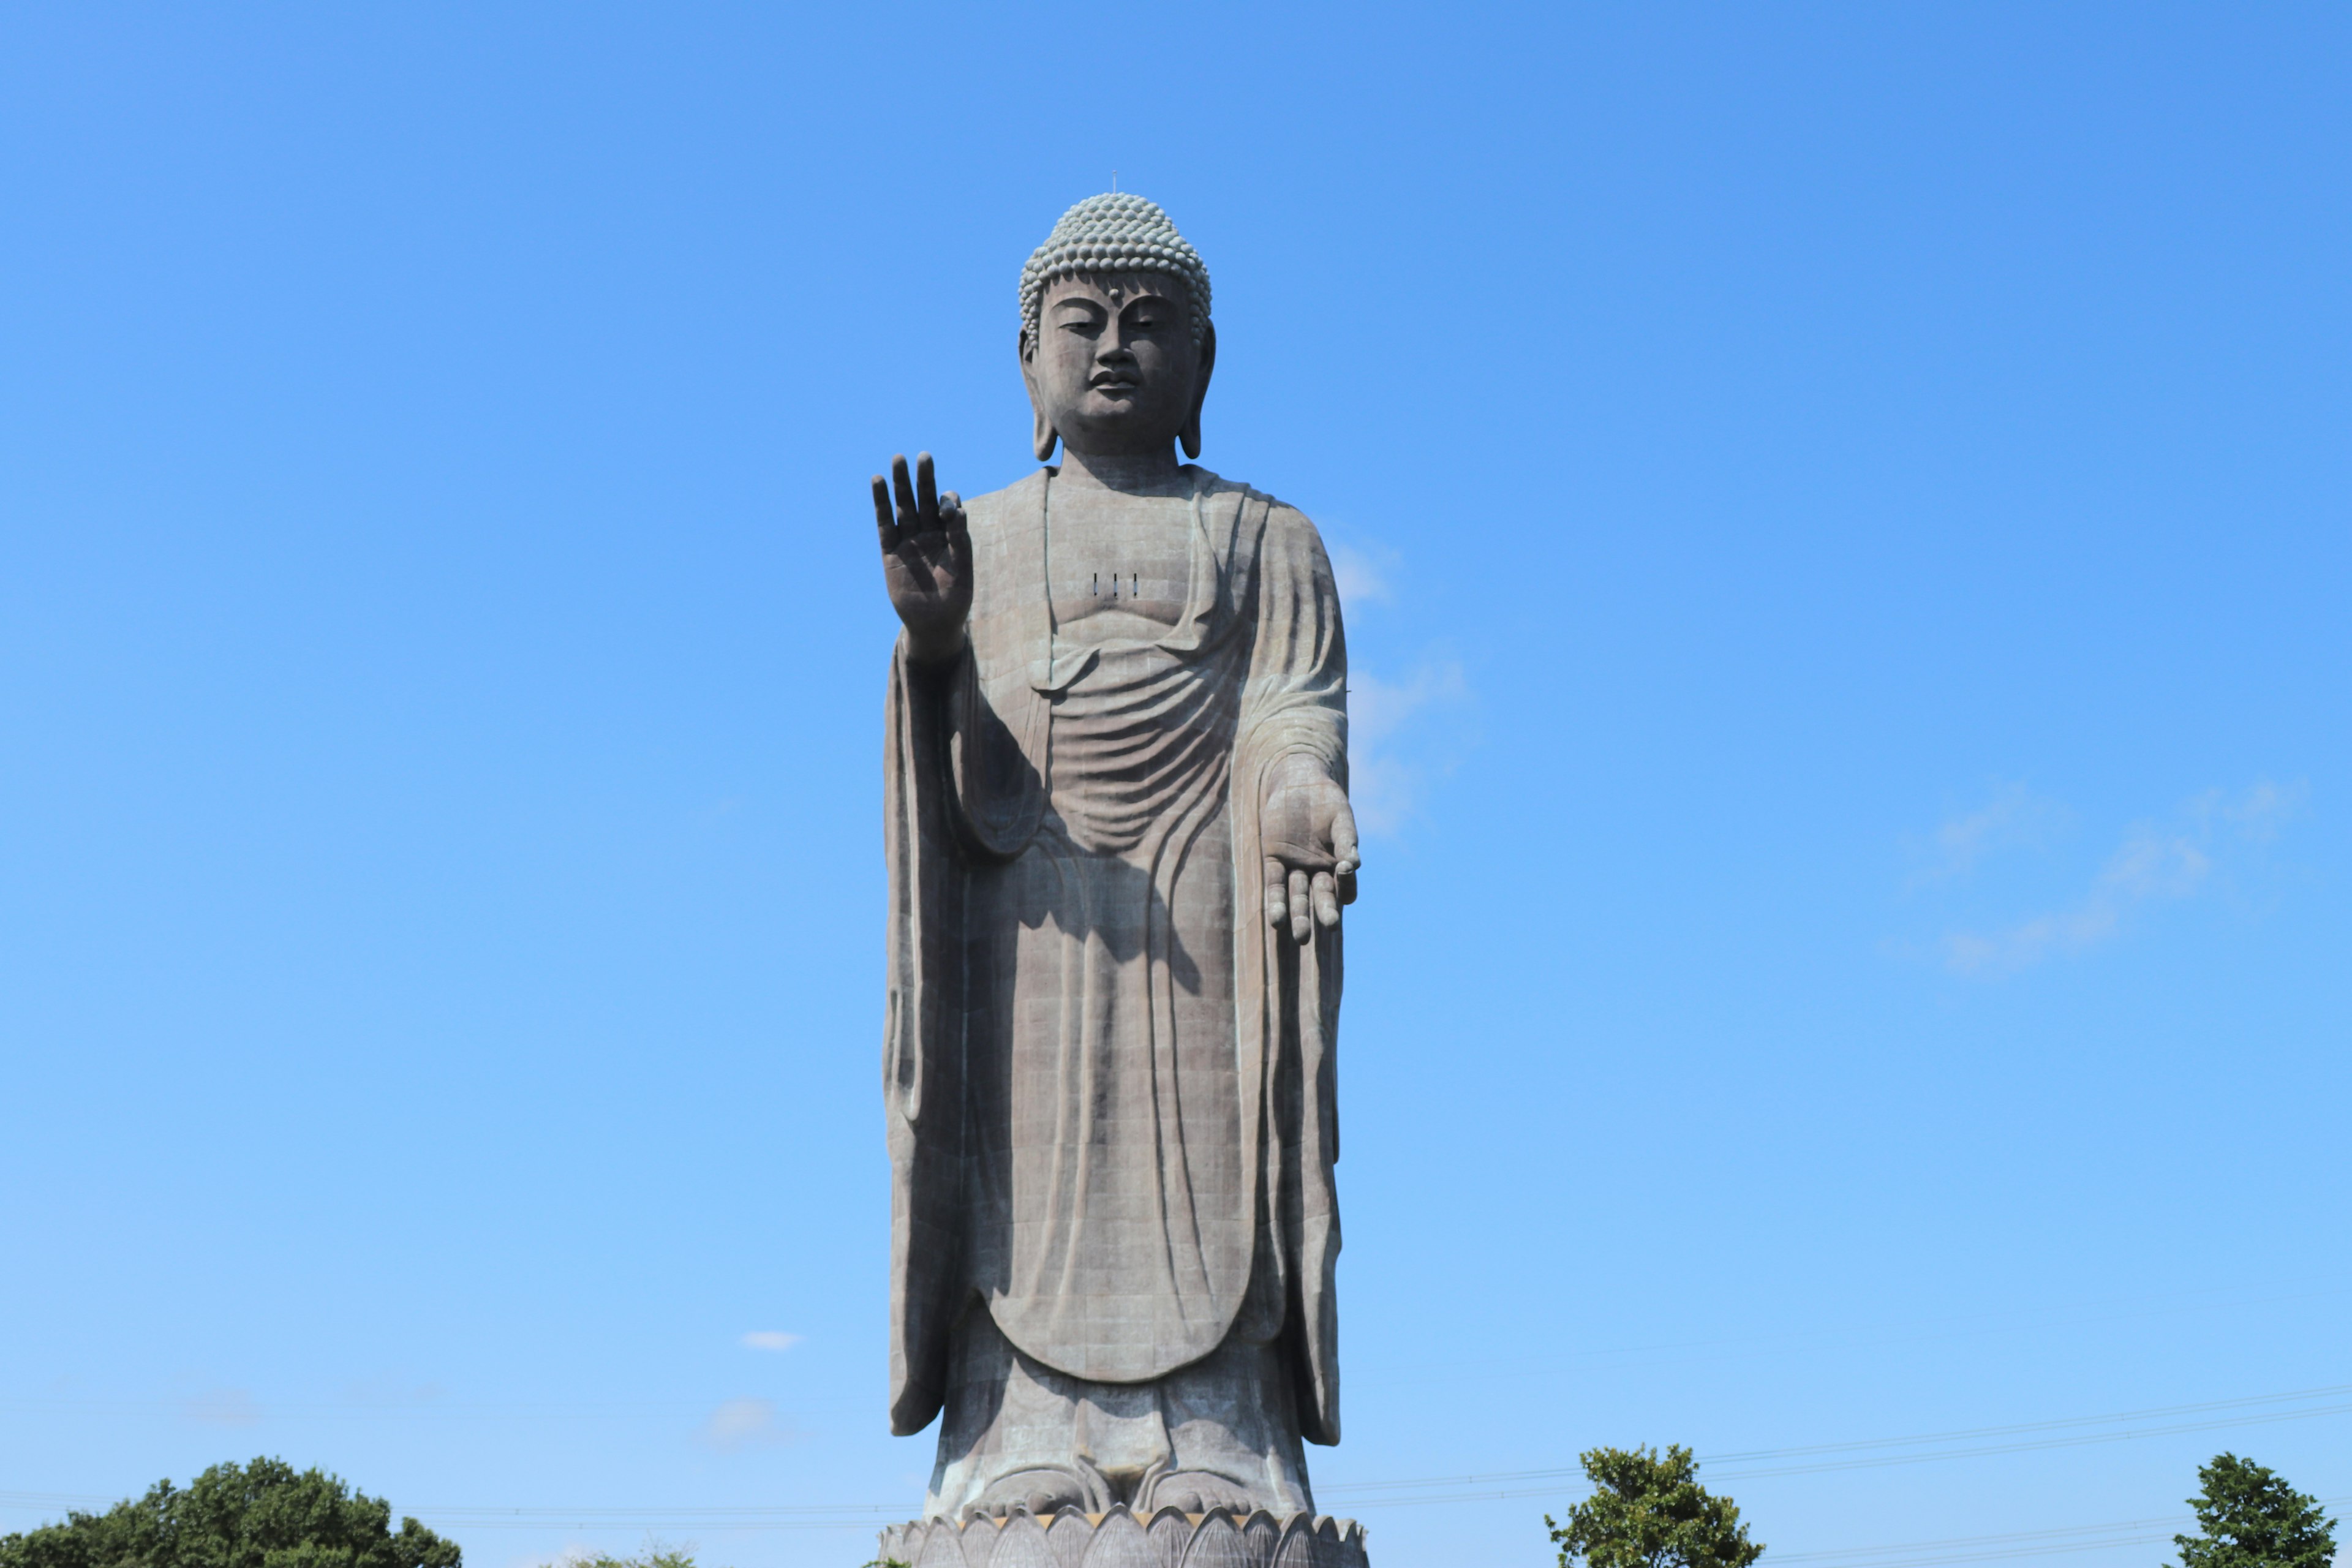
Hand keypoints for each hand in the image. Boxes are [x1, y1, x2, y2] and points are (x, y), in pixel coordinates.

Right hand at [873, 451, 970, 663]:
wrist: (934, 625)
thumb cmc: (955, 599)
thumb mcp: (963, 571)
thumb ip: (961, 542)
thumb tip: (958, 513)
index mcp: (951, 536)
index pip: (949, 509)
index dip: (949, 504)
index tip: (948, 514)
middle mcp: (930, 534)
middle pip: (926, 500)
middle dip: (925, 479)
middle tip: (924, 456)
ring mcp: (910, 541)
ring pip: (904, 507)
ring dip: (901, 485)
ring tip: (898, 459)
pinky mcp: (891, 552)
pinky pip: (885, 524)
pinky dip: (881, 504)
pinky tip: (877, 481)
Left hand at [1261, 753, 1360, 942]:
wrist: (1298, 781)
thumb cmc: (1326, 801)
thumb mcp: (1340, 817)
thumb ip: (1347, 839)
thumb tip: (1354, 863)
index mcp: (1338, 866)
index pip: (1345, 889)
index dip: (1346, 885)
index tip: (1345, 870)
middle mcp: (1317, 872)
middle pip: (1322, 898)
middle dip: (1325, 912)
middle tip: (1329, 927)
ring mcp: (1296, 868)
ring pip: (1297, 897)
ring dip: (1298, 916)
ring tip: (1300, 936)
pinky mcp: (1274, 860)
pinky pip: (1275, 885)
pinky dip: (1276, 902)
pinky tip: (1277, 919)